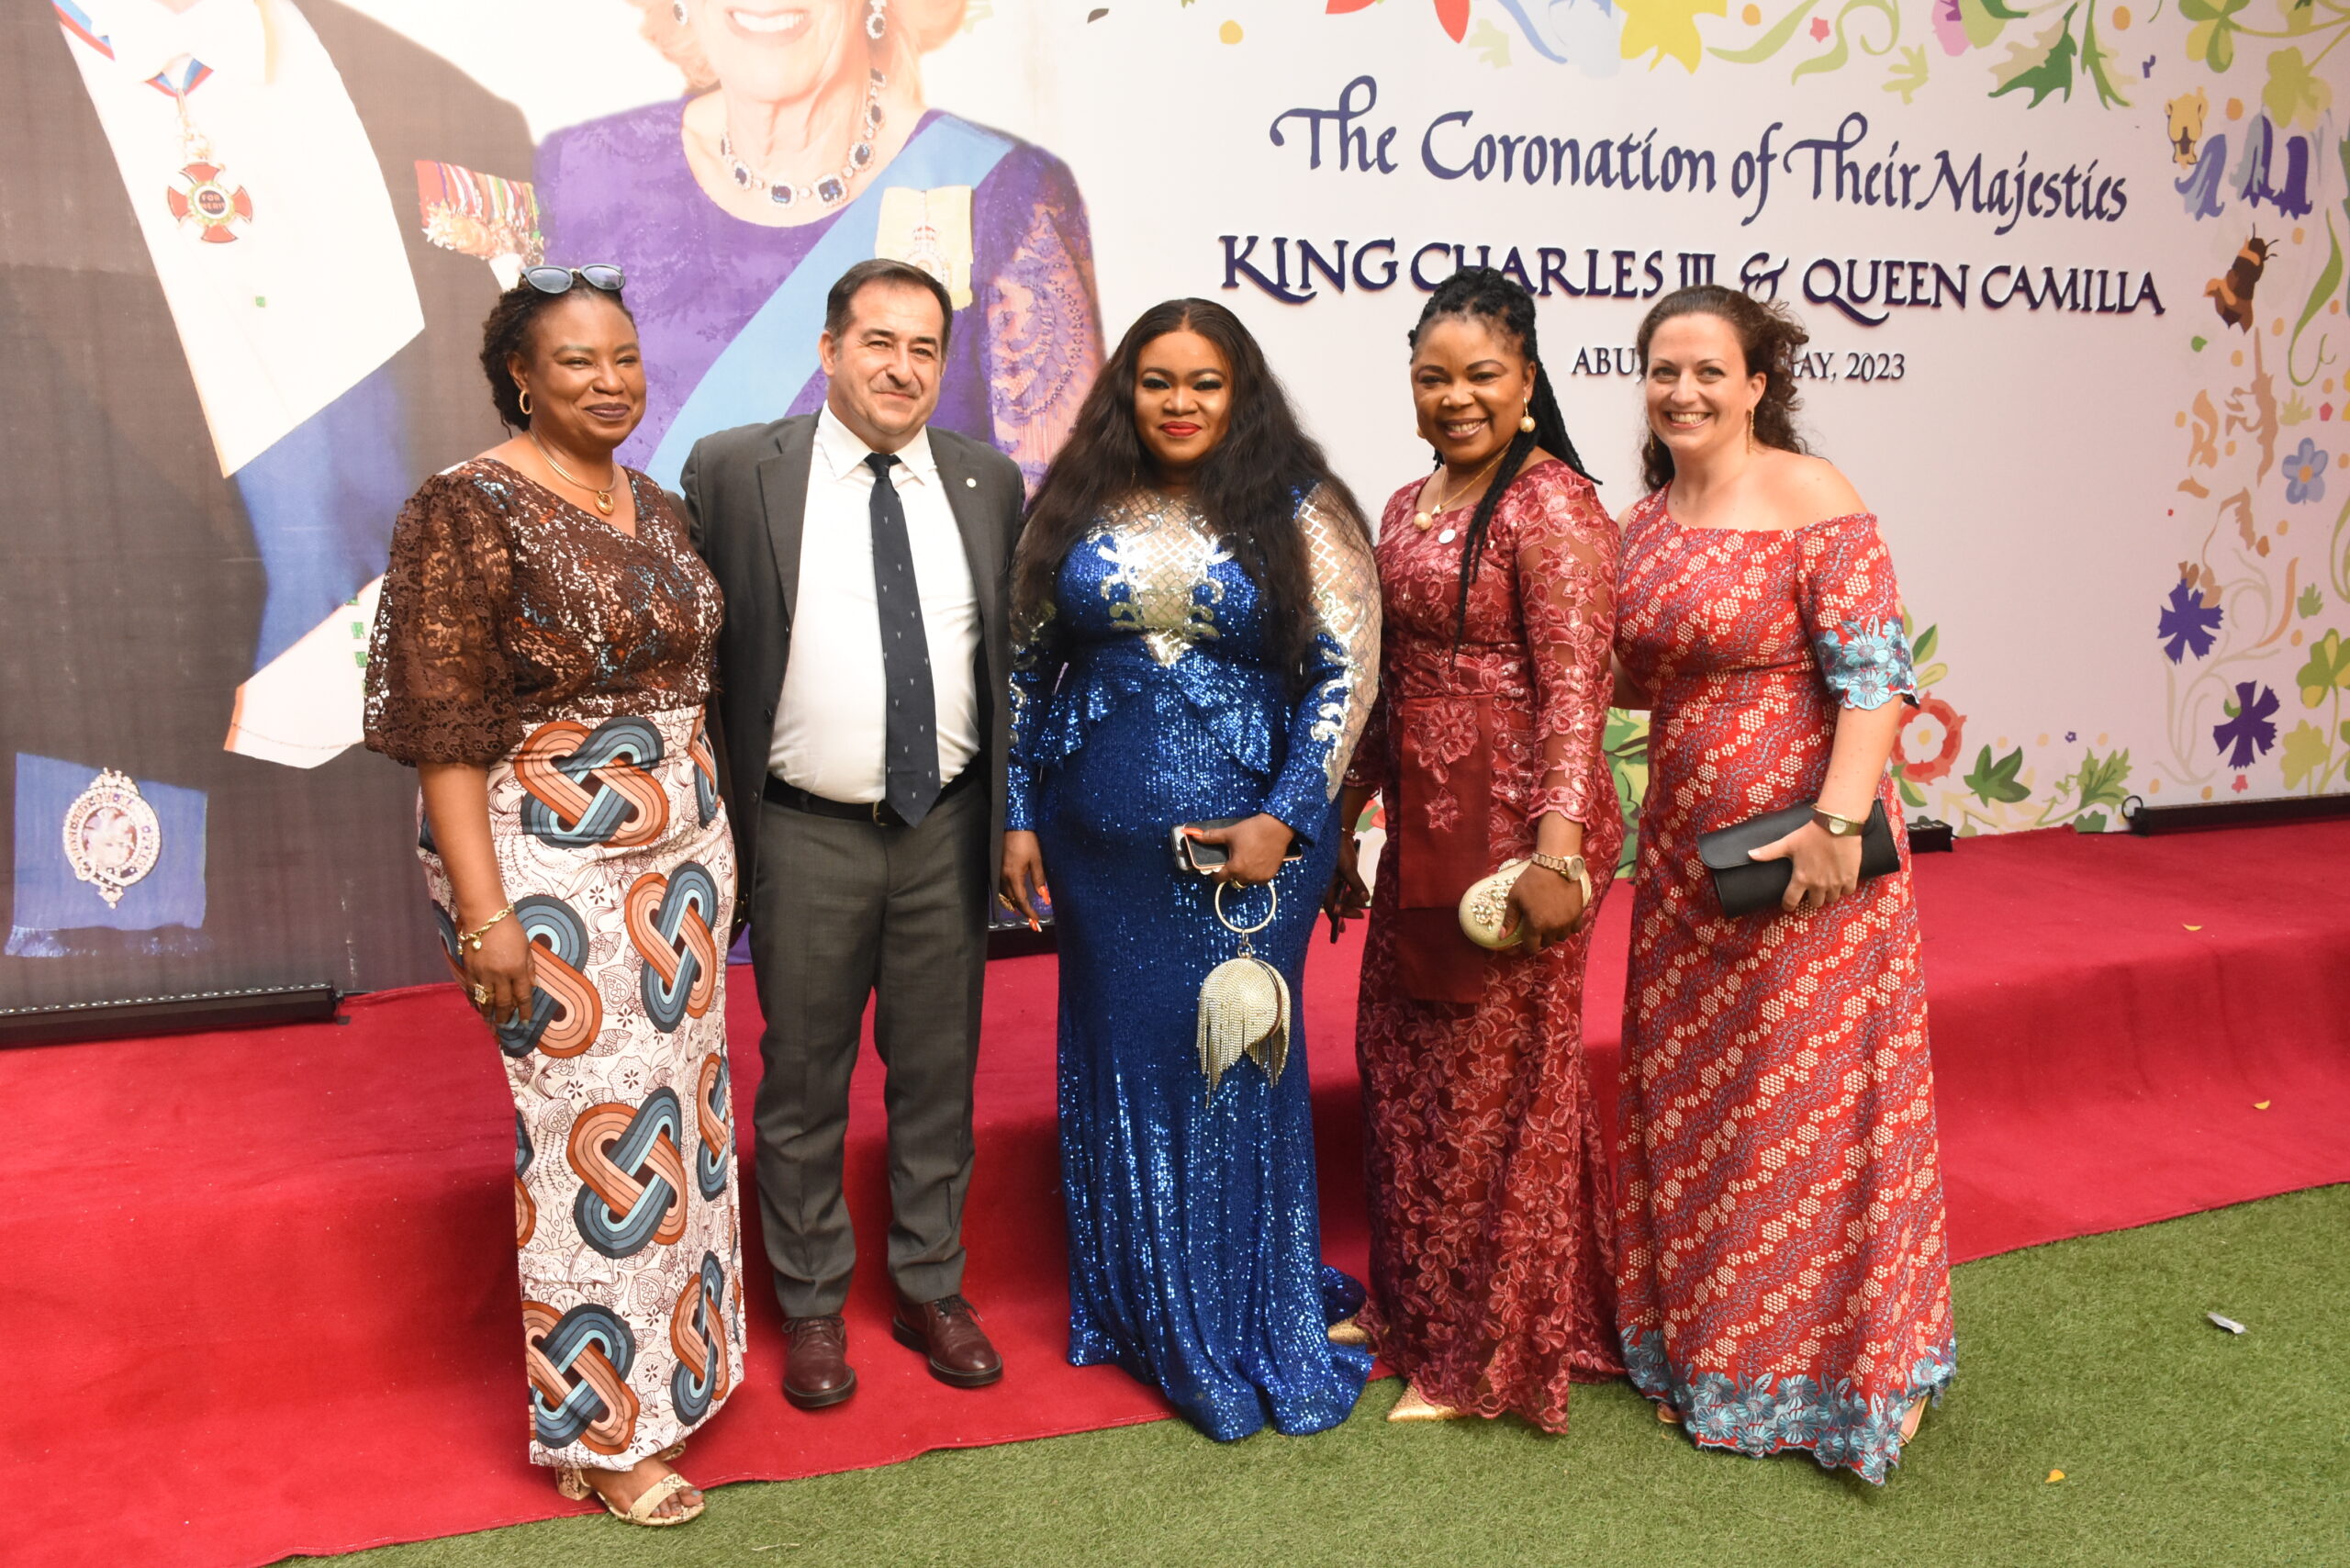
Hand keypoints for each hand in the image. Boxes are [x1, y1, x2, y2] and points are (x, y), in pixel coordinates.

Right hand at [464, 915, 536, 1031]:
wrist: (485, 917)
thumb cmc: (510, 930)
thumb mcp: (526, 948)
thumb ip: (530, 968)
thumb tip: (533, 987)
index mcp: (518, 969)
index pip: (523, 996)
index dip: (525, 1011)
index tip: (526, 1022)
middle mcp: (501, 975)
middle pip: (504, 1002)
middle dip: (506, 1017)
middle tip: (506, 1026)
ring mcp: (483, 974)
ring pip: (486, 1000)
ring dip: (489, 1014)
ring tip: (491, 1023)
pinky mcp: (470, 970)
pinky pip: (472, 991)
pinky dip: (474, 1001)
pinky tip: (477, 1008)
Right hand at [999, 830, 1048, 928]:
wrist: (1013, 825)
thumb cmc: (1026, 839)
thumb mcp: (1037, 860)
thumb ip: (1039, 879)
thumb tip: (1044, 897)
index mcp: (1013, 875)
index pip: (1021, 900)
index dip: (1029, 912)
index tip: (1036, 922)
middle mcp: (1003, 876)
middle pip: (1012, 901)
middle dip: (1023, 913)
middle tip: (1033, 923)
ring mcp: (998, 872)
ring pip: (1005, 895)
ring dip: (1014, 905)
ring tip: (1024, 914)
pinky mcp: (998, 867)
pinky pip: (1001, 887)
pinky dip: (1008, 896)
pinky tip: (1013, 898)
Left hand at [1188, 813, 1293, 885]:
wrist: (1277, 828)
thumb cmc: (1253, 830)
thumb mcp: (1230, 833)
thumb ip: (1211, 837)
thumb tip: (1196, 835)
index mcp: (1235, 867)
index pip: (1219, 879)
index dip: (1215, 874)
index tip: (1217, 869)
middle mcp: (1247, 875)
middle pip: (1233, 880)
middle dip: (1232, 873)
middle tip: (1234, 861)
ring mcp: (1260, 877)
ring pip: (1247, 881)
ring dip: (1244, 874)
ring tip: (1246, 860)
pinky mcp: (1270, 875)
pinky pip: (1259, 880)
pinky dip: (1256, 874)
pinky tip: (1257, 862)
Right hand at [1324, 833, 1370, 931]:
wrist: (1339, 833)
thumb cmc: (1340, 851)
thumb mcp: (1349, 868)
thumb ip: (1356, 885)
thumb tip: (1365, 900)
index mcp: (1323, 886)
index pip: (1332, 907)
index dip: (1344, 914)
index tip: (1360, 915)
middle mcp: (1326, 886)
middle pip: (1336, 904)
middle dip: (1348, 910)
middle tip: (1361, 914)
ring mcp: (1332, 881)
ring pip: (1340, 897)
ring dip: (1350, 902)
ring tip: (1362, 902)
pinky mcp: (1338, 876)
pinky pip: (1343, 889)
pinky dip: (1350, 894)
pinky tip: (1358, 897)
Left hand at [1500, 862, 1585, 954]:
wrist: (1555, 865)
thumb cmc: (1531, 880)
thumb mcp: (1514, 898)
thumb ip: (1510, 919)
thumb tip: (1502, 937)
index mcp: (1536, 925)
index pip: (1532, 948)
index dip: (1528, 946)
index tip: (1527, 940)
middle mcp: (1553, 927)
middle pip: (1547, 943)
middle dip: (1541, 938)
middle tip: (1537, 927)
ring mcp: (1567, 921)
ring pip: (1561, 937)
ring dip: (1555, 933)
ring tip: (1551, 922)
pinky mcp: (1578, 913)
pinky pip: (1575, 928)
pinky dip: (1569, 926)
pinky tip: (1563, 918)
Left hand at [1747, 819, 1862, 912]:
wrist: (1837, 825)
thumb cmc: (1811, 834)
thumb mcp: (1788, 843)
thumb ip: (1769, 852)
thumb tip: (1750, 855)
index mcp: (1802, 878)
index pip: (1791, 901)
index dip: (1788, 905)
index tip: (1788, 905)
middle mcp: (1819, 884)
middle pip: (1815, 903)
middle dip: (1812, 898)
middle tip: (1811, 889)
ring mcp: (1836, 883)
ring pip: (1831, 899)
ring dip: (1828, 894)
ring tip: (1826, 884)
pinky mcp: (1850, 878)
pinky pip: (1847, 892)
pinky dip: (1844, 888)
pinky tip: (1840, 880)